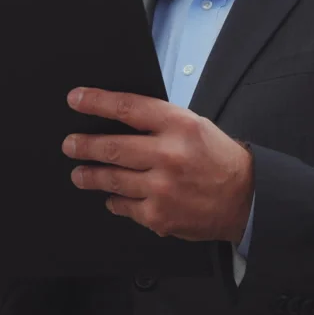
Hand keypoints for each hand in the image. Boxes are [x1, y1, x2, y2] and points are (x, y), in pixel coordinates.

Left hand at [62, 88, 253, 243]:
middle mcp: (169, 154)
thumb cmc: (216, 156)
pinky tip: (110, 197)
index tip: (76, 99)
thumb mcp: (193, 125)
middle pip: (113, 146)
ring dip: (90, 175)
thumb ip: (159, 122)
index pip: (128, 108)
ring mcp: (162, 187)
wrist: (244, 197)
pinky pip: (124, 206)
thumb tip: (118, 118)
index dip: (97, 102)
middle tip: (69, 143)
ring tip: (79, 173)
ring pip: (112, 179)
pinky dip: (114, 200)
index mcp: (178, 124)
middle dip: (84, 144)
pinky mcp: (159, 216)